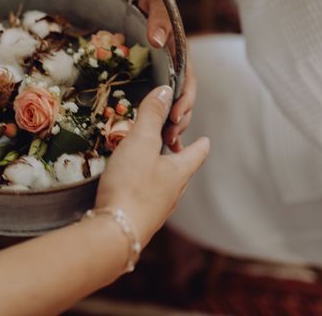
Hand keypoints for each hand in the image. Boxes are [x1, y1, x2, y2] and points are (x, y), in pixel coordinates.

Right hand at [94, 85, 208, 246]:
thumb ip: (152, 115)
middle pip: (182, 172)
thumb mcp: (140, 142)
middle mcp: (173, 193)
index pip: (196, 154)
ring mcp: (158, 209)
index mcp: (179, 172)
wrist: (116, 231)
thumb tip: (166, 90)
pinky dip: (144, 191)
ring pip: (165, 188)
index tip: (206, 139)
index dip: (200, 144)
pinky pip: (147, 200)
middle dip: (178, 160)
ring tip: (150, 167)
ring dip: (161, 176)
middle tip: (173, 148)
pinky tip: (131, 190)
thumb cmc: (132, 184)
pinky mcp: (140, 220)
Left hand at [104, 0, 196, 151]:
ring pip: (171, 94)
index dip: (184, 95)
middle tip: (173, 133)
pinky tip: (156, 133)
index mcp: (175, 39)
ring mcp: (156, 59)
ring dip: (174, 117)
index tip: (175, 114)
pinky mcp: (143, 65)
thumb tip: (160, 41)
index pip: (187, 73)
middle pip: (183, 88)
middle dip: (181, 112)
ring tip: (169, 139)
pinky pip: (153, 91)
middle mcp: (169, 52)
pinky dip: (157, 112)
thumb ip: (157, 13)